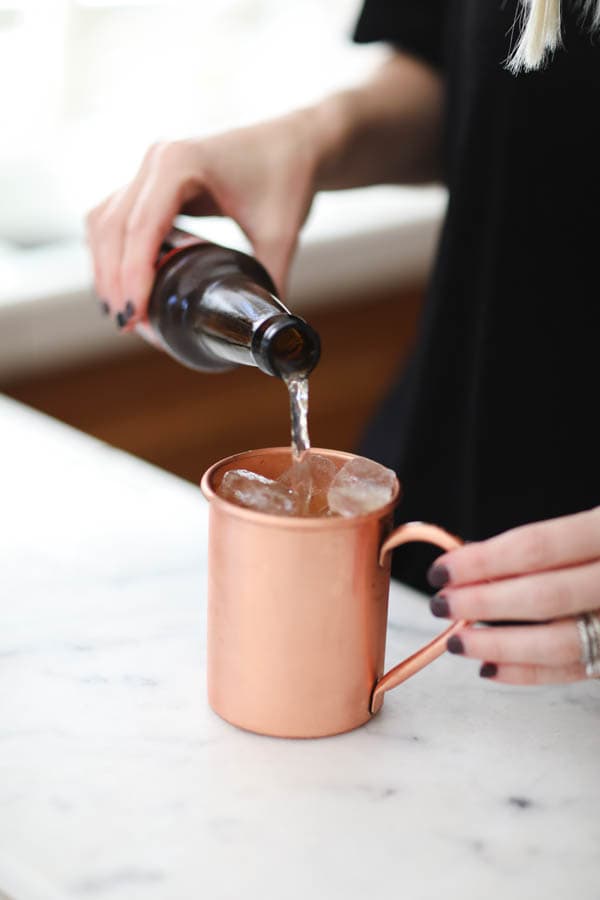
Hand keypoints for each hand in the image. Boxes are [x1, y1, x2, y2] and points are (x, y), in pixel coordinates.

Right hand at [85, 110, 320, 329]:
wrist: (296, 141)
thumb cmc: (289, 174)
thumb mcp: (282, 232)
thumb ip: (270, 282)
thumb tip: (264, 333)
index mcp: (181, 162)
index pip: (142, 227)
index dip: (133, 275)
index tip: (135, 315)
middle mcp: (156, 160)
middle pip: (113, 226)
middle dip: (113, 279)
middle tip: (127, 325)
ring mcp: (149, 169)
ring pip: (105, 222)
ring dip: (105, 267)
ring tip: (124, 313)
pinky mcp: (151, 182)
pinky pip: (116, 217)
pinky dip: (113, 252)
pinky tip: (124, 285)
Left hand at [427, 507, 599, 683]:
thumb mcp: (595, 522)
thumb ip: (547, 542)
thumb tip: (473, 560)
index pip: (537, 548)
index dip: (483, 561)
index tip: (443, 569)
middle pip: (543, 596)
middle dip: (482, 603)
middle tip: (442, 604)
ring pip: (560, 643)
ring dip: (499, 646)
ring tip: (458, 642)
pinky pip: (576, 670)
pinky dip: (529, 673)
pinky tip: (491, 667)